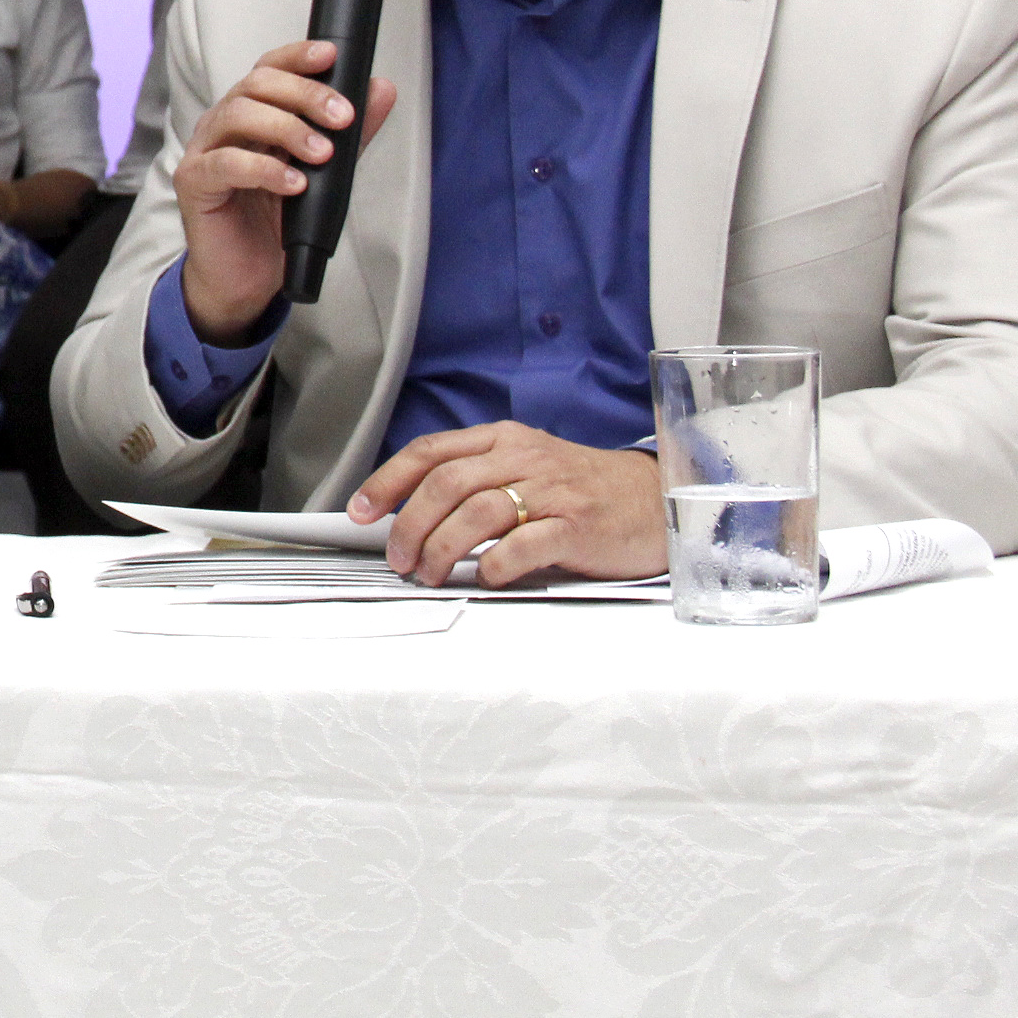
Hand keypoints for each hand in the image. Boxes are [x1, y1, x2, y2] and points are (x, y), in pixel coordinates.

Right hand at [171, 40, 397, 338]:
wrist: (247, 275)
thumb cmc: (277, 219)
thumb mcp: (324, 172)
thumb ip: (350, 134)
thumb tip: (381, 90)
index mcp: (252, 113)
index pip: (269, 68)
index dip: (297, 56)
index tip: (332, 56)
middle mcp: (223, 123)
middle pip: (256, 84)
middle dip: (304, 94)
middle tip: (342, 117)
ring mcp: (204, 150)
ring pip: (238, 115)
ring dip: (287, 128)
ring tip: (322, 153)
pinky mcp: (194, 182)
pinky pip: (226, 163)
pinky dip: (264, 169)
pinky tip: (294, 183)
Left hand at [351, 421, 666, 585]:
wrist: (656, 499)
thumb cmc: (583, 488)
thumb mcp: (526, 466)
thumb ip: (477, 479)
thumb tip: (412, 513)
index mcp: (504, 440)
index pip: (431, 451)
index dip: (388, 480)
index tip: (361, 511)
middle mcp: (524, 459)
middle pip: (446, 483)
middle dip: (409, 523)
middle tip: (397, 557)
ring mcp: (552, 492)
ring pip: (478, 511)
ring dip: (441, 547)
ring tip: (428, 573)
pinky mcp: (578, 527)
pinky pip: (525, 544)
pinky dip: (495, 563)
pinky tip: (484, 577)